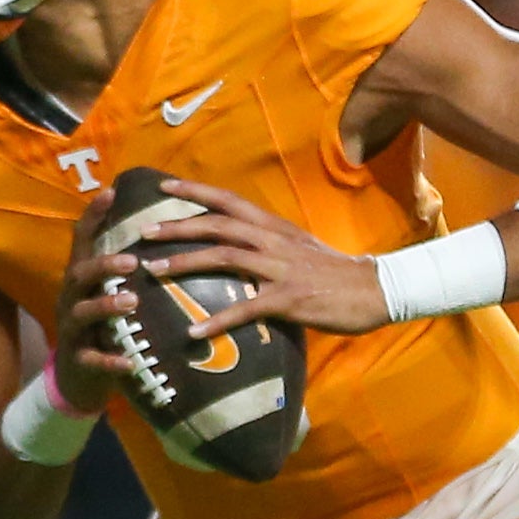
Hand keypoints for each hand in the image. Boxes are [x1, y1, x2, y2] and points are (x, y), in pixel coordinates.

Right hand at [47, 190, 139, 412]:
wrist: (76, 378)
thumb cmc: (103, 327)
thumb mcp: (108, 294)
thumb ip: (124, 270)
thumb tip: (161, 230)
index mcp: (81, 279)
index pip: (82, 240)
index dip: (93, 216)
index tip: (110, 191)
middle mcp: (71, 299)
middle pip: (79, 274)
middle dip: (103, 265)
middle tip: (132, 261)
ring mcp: (72, 330)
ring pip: (82, 313)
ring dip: (105, 305)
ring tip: (131, 302)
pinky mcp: (78, 360)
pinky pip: (92, 359)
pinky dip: (110, 360)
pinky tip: (129, 361)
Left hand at [145, 178, 395, 338]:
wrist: (375, 289)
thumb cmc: (334, 272)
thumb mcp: (298, 248)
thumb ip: (266, 245)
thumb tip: (236, 246)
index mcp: (274, 227)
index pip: (229, 200)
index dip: (195, 191)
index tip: (163, 186)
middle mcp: (273, 241)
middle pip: (217, 224)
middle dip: (177, 227)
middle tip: (142, 233)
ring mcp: (280, 268)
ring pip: (223, 257)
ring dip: (183, 263)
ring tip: (152, 273)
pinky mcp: (289, 299)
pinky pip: (246, 308)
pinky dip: (217, 320)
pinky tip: (193, 332)